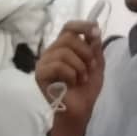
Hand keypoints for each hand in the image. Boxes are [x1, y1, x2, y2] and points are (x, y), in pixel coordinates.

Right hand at [36, 20, 104, 135]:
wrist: (80, 109)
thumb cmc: (86, 88)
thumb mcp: (96, 64)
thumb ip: (95, 47)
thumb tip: (95, 29)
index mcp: (64, 47)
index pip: (68, 27)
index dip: (82, 26)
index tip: (95, 33)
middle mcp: (52, 51)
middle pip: (68, 37)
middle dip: (85, 52)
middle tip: (90, 67)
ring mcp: (44, 62)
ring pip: (63, 51)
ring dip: (79, 66)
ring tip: (82, 78)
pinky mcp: (40, 74)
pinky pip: (57, 65)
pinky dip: (71, 74)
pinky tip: (72, 83)